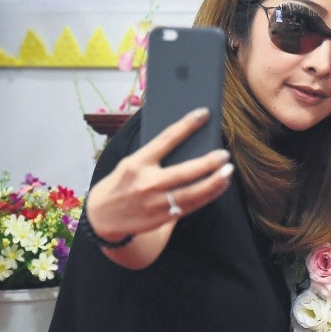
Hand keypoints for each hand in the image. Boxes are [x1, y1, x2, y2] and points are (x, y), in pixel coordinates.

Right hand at [86, 108, 232, 240]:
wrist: (102, 217)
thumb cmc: (121, 184)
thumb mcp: (130, 164)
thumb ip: (154, 156)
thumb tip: (188, 145)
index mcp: (137, 163)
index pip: (166, 139)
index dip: (187, 125)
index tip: (204, 113)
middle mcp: (146, 182)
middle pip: (185, 171)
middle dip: (208, 162)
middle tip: (224, 154)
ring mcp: (155, 203)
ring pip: (193, 192)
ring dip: (214, 182)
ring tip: (228, 171)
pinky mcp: (163, 218)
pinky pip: (192, 205)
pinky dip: (209, 195)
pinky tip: (220, 186)